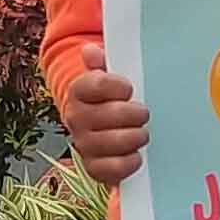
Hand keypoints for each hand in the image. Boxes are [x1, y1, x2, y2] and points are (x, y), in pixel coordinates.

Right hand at [63, 46, 149, 186]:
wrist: (98, 124)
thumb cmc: (110, 98)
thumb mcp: (108, 76)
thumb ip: (103, 62)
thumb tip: (90, 50)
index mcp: (79, 90)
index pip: (99, 84)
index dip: (120, 86)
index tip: (130, 89)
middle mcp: (75, 117)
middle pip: (110, 114)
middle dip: (135, 114)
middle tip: (143, 113)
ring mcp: (83, 143)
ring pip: (112, 142)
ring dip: (134, 137)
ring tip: (142, 133)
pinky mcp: (93, 167)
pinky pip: (111, 169)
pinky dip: (128, 163)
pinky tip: (136, 155)